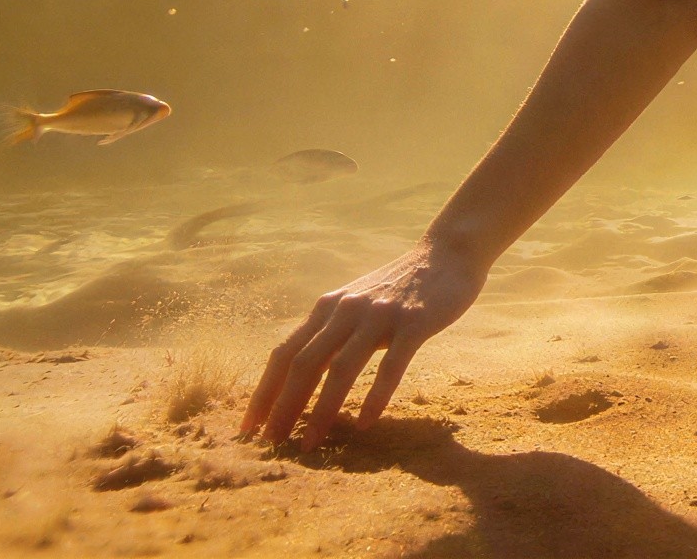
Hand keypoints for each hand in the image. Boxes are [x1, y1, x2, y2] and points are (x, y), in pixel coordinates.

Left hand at [240, 237, 486, 450]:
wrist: (448, 253)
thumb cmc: (400, 286)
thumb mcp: (356, 304)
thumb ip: (332, 333)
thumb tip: (300, 377)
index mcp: (328, 307)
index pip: (284, 354)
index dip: (264, 392)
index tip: (248, 428)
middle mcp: (347, 309)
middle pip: (304, 364)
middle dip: (283, 407)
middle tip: (271, 444)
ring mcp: (380, 315)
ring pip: (341, 368)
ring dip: (321, 410)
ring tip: (310, 444)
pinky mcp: (414, 322)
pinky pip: (390, 366)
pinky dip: (375, 398)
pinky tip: (364, 424)